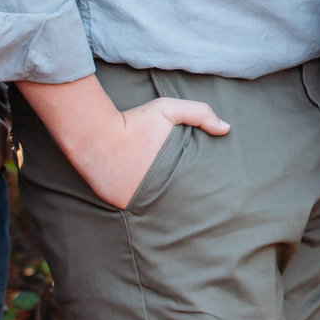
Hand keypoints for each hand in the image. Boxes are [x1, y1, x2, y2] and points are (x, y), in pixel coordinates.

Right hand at [61, 96, 228, 208]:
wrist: (93, 133)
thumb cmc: (133, 121)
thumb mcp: (167, 109)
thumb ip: (199, 113)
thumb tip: (227, 128)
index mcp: (169, 172)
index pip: (193, 188)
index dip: (202, 191)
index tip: (211, 193)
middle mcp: (152, 191)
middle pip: (176, 202)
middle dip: (185, 203)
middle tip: (198, 206)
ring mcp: (133, 200)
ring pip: (156, 207)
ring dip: (163, 207)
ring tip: (175, 209)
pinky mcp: (118, 203)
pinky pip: (136, 207)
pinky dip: (142, 206)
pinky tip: (150, 206)